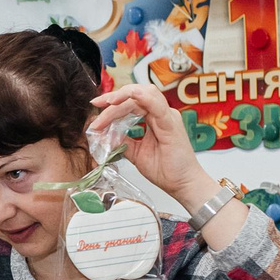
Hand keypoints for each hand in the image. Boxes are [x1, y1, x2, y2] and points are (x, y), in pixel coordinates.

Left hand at [90, 82, 212, 208]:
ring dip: (123, 97)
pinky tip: (130, 97)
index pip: (132, 101)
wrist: (183, 185)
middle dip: (114, 96)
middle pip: (136, 94)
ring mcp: (168, 117)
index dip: (113, 102)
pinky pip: (156, 105)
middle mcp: (162, 113)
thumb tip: (104, 134)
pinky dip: (142, 98)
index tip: (96, 106)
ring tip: (107, 104)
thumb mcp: (136, 153)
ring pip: (143, 95)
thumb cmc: (166, 170)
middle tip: (96, 103)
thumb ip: (122, 141)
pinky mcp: (170, 125)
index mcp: (155, 118)